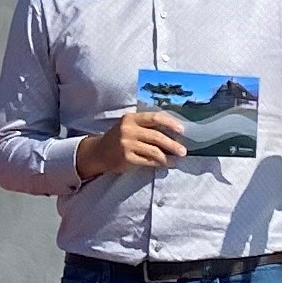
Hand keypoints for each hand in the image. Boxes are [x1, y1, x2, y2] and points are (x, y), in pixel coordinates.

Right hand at [74, 107, 188, 179]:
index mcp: (131, 118)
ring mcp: (126, 144)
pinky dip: (159, 163)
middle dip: (172, 144)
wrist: (98, 153)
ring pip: (154, 150)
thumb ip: (146, 127)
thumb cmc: (118, 139)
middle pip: (156, 136)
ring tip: (176, 160)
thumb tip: (172, 134)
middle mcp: (128, 129)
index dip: (170, 123)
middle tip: (183, 151)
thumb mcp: (129, 127)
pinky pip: (147, 161)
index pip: (154, 117)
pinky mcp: (126, 158)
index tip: (182, 130)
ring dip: (168, 157)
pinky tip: (165, 165)